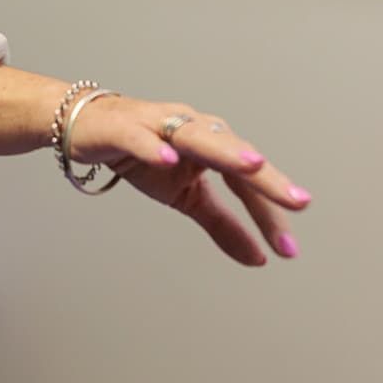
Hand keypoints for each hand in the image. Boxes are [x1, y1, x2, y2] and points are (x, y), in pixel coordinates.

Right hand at [64, 96, 310, 266]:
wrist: (85, 127)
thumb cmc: (140, 154)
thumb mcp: (186, 197)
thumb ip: (223, 225)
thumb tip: (259, 258)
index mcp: (212, 146)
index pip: (246, 183)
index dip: (268, 214)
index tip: (288, 249)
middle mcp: (193, 128)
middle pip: (234, 153)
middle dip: (265, 177)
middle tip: (297, 201)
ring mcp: (159, 124)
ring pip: (196, 136)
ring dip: (224, 150)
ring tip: (251, 166)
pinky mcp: (124, 127)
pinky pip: (142, 137)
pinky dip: (155, 147)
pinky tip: (168, 158)